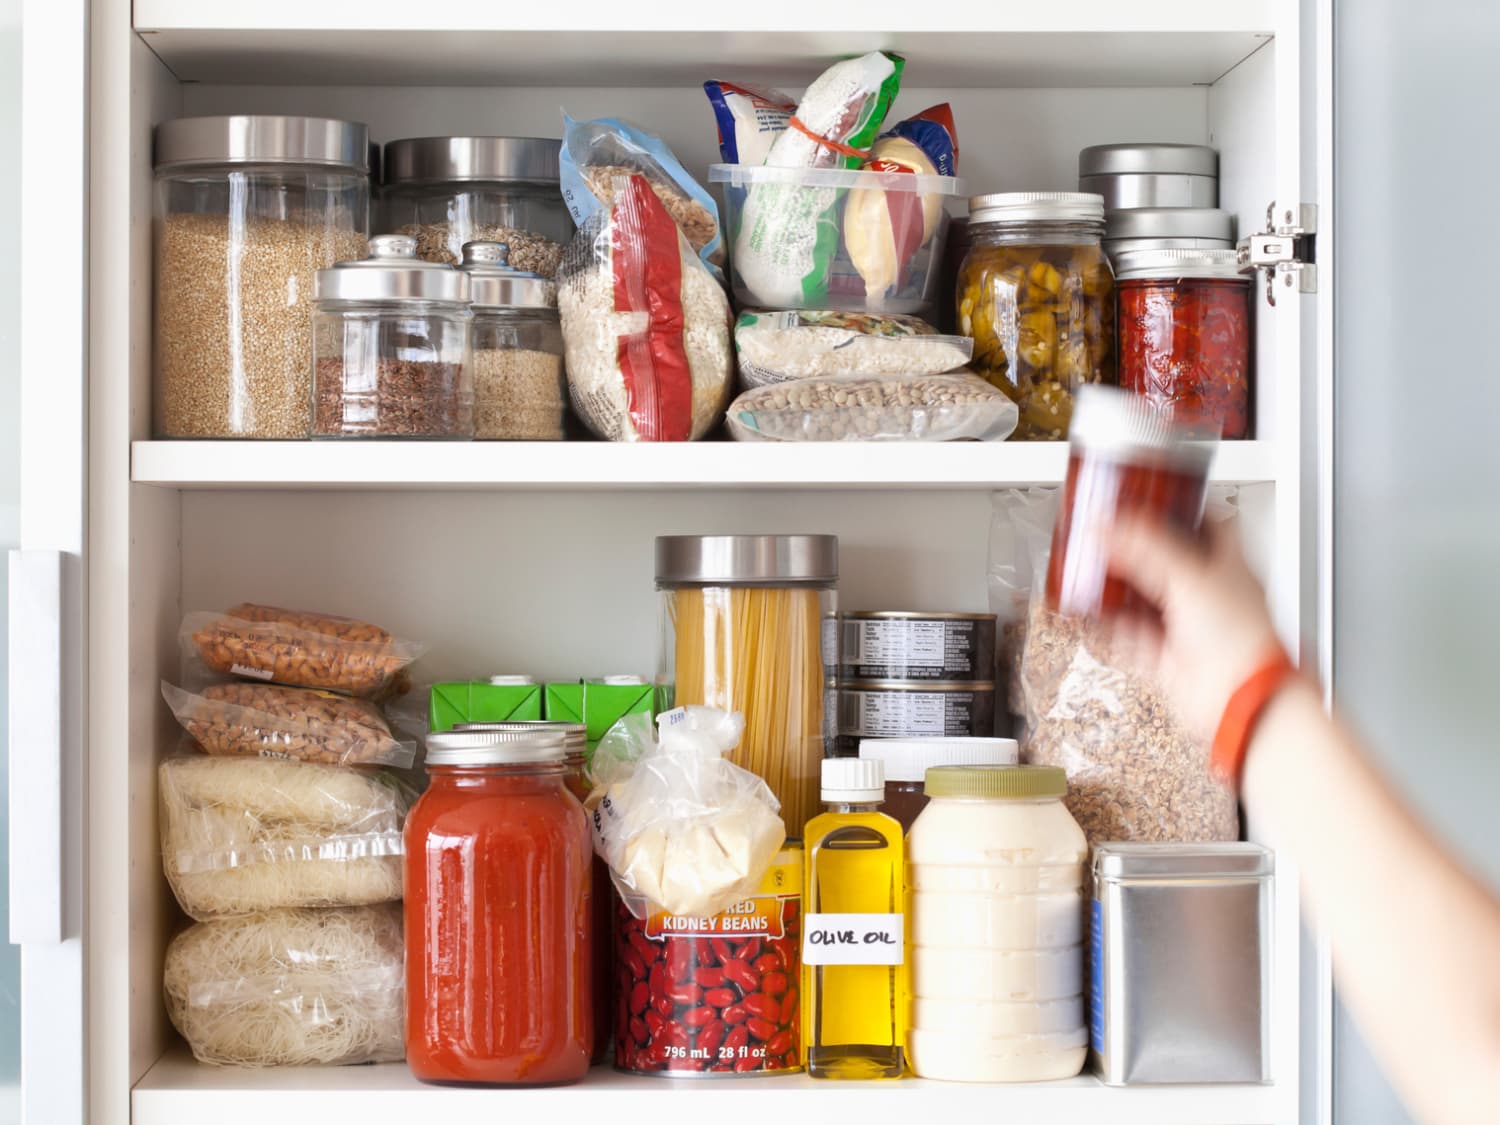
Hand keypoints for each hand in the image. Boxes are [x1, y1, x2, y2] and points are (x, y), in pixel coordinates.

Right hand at [1106, 515, 1282, 742]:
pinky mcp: (1166, 655)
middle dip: (1132, 548)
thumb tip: (1106, 524)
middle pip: (1163, 559)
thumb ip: (1144, 545)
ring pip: (1144, 597)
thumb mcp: (1189, 575)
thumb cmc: (1240, 639)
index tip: (1146, 497)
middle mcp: (1208, 592)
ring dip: (1117, 586)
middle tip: (1104, 535)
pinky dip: (1111, 624)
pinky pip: (1130, 634)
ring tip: (1091, 571)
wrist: (1238, 698)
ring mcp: (1187, 624)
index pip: (1204, 522)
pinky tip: (1095, 614)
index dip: (1176, 507)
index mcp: (1228, 564)